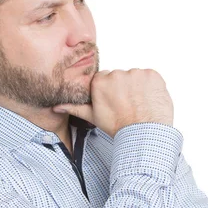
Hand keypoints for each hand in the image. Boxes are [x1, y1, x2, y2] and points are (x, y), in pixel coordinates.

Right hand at [53, 69, 173, 136]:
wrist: (143, 134)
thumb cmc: (118, 126)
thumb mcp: (93, 117)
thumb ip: (75, 108)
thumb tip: (56, 106)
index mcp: (100, 81)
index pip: (105, 79)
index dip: (110, 91)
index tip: (115, 101)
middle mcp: (116, 74)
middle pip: (120, 76)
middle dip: (124, 87)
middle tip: (128, 104)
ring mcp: (136, 73)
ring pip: (135, 77)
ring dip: (138, 87)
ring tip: (139, 103)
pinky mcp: (152, 74)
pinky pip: (150, 77)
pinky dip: (151, 86)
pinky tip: (148, 99)